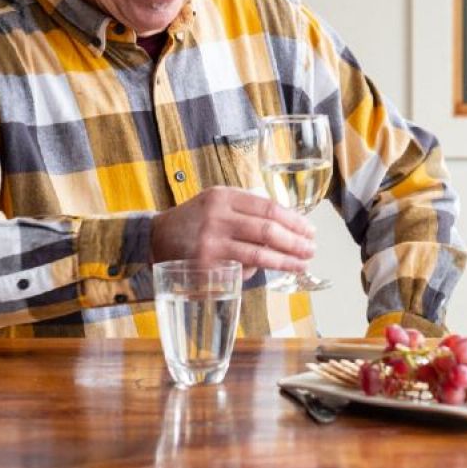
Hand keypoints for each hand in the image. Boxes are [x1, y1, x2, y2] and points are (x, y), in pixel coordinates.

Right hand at [151, 186, 315, 277]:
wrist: (155, 238)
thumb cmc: (195, 220)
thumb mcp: (218, 202)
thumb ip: (248, 209)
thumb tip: (288, 226)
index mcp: (225, 196)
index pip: (270, 208)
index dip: (294, 221)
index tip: (309, 230)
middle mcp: (217, 216)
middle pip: (268, 230)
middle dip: (295, 242)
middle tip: (311, 249)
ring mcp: (210, 242)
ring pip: (258, 253)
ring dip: (285, 261)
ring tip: (302, 264)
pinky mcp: (205, 265)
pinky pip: (240, 270)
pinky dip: (257, 271)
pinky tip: (270, 271)